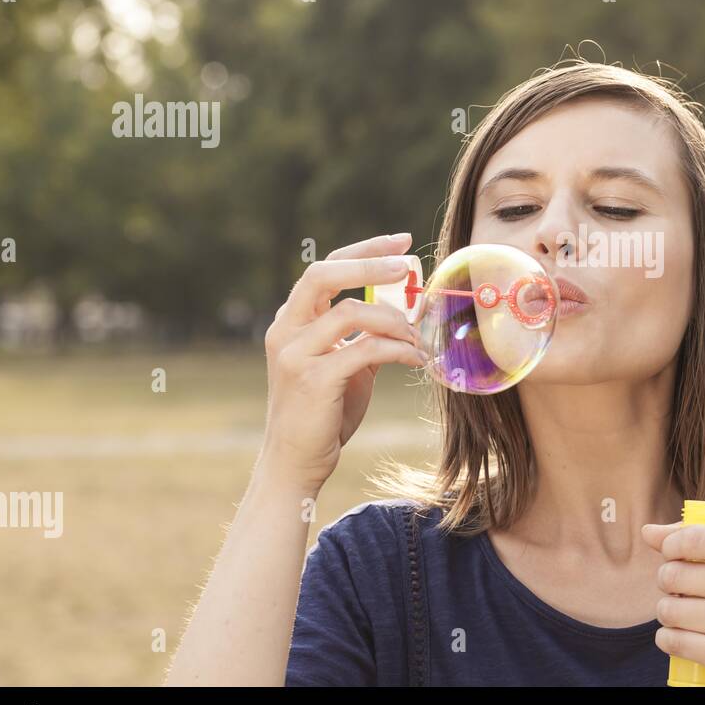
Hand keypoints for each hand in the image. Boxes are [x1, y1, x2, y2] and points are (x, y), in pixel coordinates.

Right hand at [260, 232, 426, 491]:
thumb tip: (407, 313)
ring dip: (393, 320)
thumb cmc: (323, 414)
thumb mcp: (345, 366)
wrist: (294, 462)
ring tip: (418, 336)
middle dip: (370, 264)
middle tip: (408, 267)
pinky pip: (365, 349)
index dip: (364, 251)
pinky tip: (418, 359)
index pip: (325, 268)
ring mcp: (295, 354)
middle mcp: (286, 330)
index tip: (401, 242)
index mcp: (292, 321)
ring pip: (349, 311)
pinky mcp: (314, 379)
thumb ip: (365, 336)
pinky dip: (398, 349)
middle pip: (324, 274)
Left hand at [642, 520, 704, 685]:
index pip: (692, 538)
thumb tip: (647, 532)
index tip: (673, 556)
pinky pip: (672, 640)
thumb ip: (697, 540)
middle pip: (673, 575)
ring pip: (668, 610)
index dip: (670, 547)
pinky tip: (686, 637)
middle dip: (668, 583)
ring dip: (668, 613)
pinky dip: (669, 639)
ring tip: (688, 615)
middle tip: (685, 591)